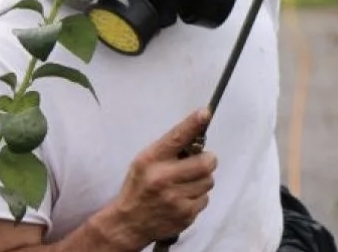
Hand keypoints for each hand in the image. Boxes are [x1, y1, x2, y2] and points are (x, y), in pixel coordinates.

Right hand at [98, 108, 216, 248]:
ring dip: (202, 180)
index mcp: (151, 161)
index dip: (193, 124)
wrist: (128, 224)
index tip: (205, 112)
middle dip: (207, 160)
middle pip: (205, 163)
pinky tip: (183, 199)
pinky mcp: (185, 215)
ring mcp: (175, 199)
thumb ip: (169, 149)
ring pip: (208, 181)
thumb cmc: (139, 187)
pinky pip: (205, 199)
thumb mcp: (145, 162)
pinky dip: (198, 198)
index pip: (176, 138)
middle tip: (200, 162)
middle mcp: (163, 179)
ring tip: (186, 184)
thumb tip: (198, 134)